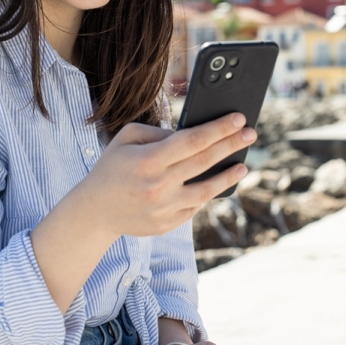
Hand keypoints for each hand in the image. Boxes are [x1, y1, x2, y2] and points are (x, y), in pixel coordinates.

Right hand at [78, 112, 255, 237]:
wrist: (94, 211)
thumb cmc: (112, 167)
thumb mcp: (126, 138)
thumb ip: (158, 132)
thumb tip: (193, 135)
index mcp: (148, 160)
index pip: (193, 140)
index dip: (219, 128)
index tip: (238, 118)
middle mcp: (158, 185)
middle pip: (205, 162)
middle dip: (232, 145)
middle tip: (251, 133)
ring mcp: (164, 208)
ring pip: (207, 190)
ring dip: (228, 176)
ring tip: (243, 165)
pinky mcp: (167, 225)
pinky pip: (194, 207)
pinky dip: (208, 194)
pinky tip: (218, 183)